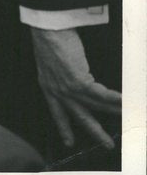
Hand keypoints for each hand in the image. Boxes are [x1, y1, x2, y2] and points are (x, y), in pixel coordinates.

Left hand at [30, 27, 120, 149]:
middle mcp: (56, 91)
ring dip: (113, 112)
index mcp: (47, 87)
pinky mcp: (77, 81)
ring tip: (127, 118)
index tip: (68, 142)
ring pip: (95, 106)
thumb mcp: (49, 64)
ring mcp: (67, 88)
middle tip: (108, 145)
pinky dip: (114, 99)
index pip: (57, 113)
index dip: (64, 128)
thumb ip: (59, 77)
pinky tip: (125, 102)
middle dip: (95, 132)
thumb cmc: (49, 40)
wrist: (45, 29)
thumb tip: (74, 79)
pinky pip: (100, 94)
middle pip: (79, 117)